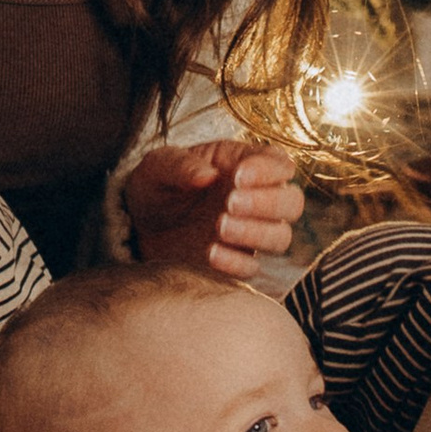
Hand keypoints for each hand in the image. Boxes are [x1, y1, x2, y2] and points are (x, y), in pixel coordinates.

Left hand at [122, 140, 304, 280]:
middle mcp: (257, 198)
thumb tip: (207, 176)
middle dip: (267, 203)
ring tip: (219, 227)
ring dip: (256, 233)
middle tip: (230, 203)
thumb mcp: (158, 166)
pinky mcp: (237, 261)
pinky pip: (253, 268)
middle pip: (292, 202)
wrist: (138, 225)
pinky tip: (210, 252)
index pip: (279, 163)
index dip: (268, 170)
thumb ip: (180, 165)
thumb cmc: (156, 185)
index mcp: (244, 164)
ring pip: (281, 237)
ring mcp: (250, 232)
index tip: (238, 177)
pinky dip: (237, 263)